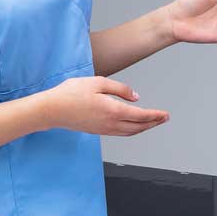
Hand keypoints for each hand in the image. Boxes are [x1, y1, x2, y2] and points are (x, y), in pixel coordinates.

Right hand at [38, 76, 168, 137]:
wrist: (51, 110)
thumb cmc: (71, 93)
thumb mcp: (98, 82)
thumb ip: (120, 89)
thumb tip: (136, 97)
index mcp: (112, 111)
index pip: (141, 116)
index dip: (156, 115)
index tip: (165, 114)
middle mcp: (110, 124)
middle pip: (139, 127)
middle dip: (154, 123)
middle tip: (165, 118)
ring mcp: (104, 130)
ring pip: (130, 132)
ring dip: (144, 128)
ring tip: (153, 122)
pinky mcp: (98, 131)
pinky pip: (121, 133)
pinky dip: (132, 130)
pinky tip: (134, 125)